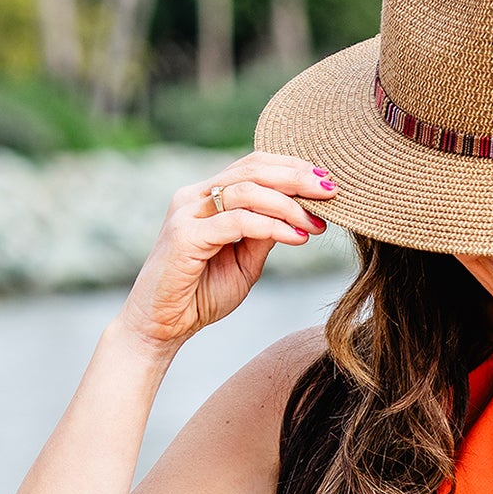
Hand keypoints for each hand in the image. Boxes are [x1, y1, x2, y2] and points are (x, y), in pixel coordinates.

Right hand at [116, 151, 336, 351]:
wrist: (161, 327)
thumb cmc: (201, 295)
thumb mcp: (245, 261)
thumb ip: (266, 234)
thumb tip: (300, 213)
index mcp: (206, 196)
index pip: (253, 165)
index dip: (292, 168)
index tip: (326, 182)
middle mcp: (193, 197)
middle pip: (253, 169)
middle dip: (297, 177)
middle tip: (331, 191)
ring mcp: (187, 213)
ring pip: (248, 191)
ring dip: (290, 205)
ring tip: (318, 223)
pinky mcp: (185, 236)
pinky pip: (238, 221)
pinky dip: (274, 227)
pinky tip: (299, 238)